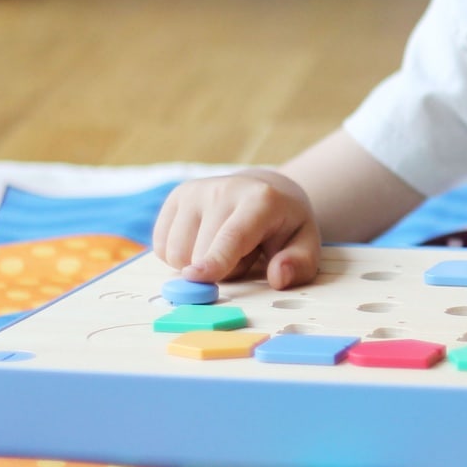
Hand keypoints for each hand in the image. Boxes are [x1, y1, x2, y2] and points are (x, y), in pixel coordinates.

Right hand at [152, 169, 321, 288]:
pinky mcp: (176, 198)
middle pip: (201, 254)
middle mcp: (223, 189)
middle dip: (221, 270)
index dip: (215, 259)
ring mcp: (195, 191)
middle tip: (246, 253)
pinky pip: (162, 248)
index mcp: (261, 200)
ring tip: (225, 245)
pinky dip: (181, 255)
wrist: (265, 190)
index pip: (233, 236)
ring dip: (199, 263)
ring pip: (176, 254)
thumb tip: (279, 276)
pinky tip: (204, 240)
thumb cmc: (284, 224)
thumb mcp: (304, 244)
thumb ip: (299, 263)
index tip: (196, 277)